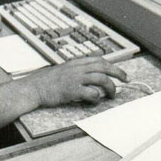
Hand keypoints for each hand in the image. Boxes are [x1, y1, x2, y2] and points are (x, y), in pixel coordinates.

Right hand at [0, 57, 127, 125]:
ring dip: (110, 87)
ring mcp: (75, 78)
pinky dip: (96, 97)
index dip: (112, 65)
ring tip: (113, 94)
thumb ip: (78, 68)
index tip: (120, 72)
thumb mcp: (65, 69)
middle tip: (126, 79)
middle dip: (118, 73)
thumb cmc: (48, 81)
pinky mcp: (72, 90)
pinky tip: (96, 101)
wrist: (34, 87)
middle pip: (103, 67)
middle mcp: (78, 68)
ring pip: (100, 79)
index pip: (99, 60)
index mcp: (76, 62)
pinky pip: (90, 93)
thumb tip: (94, 68)